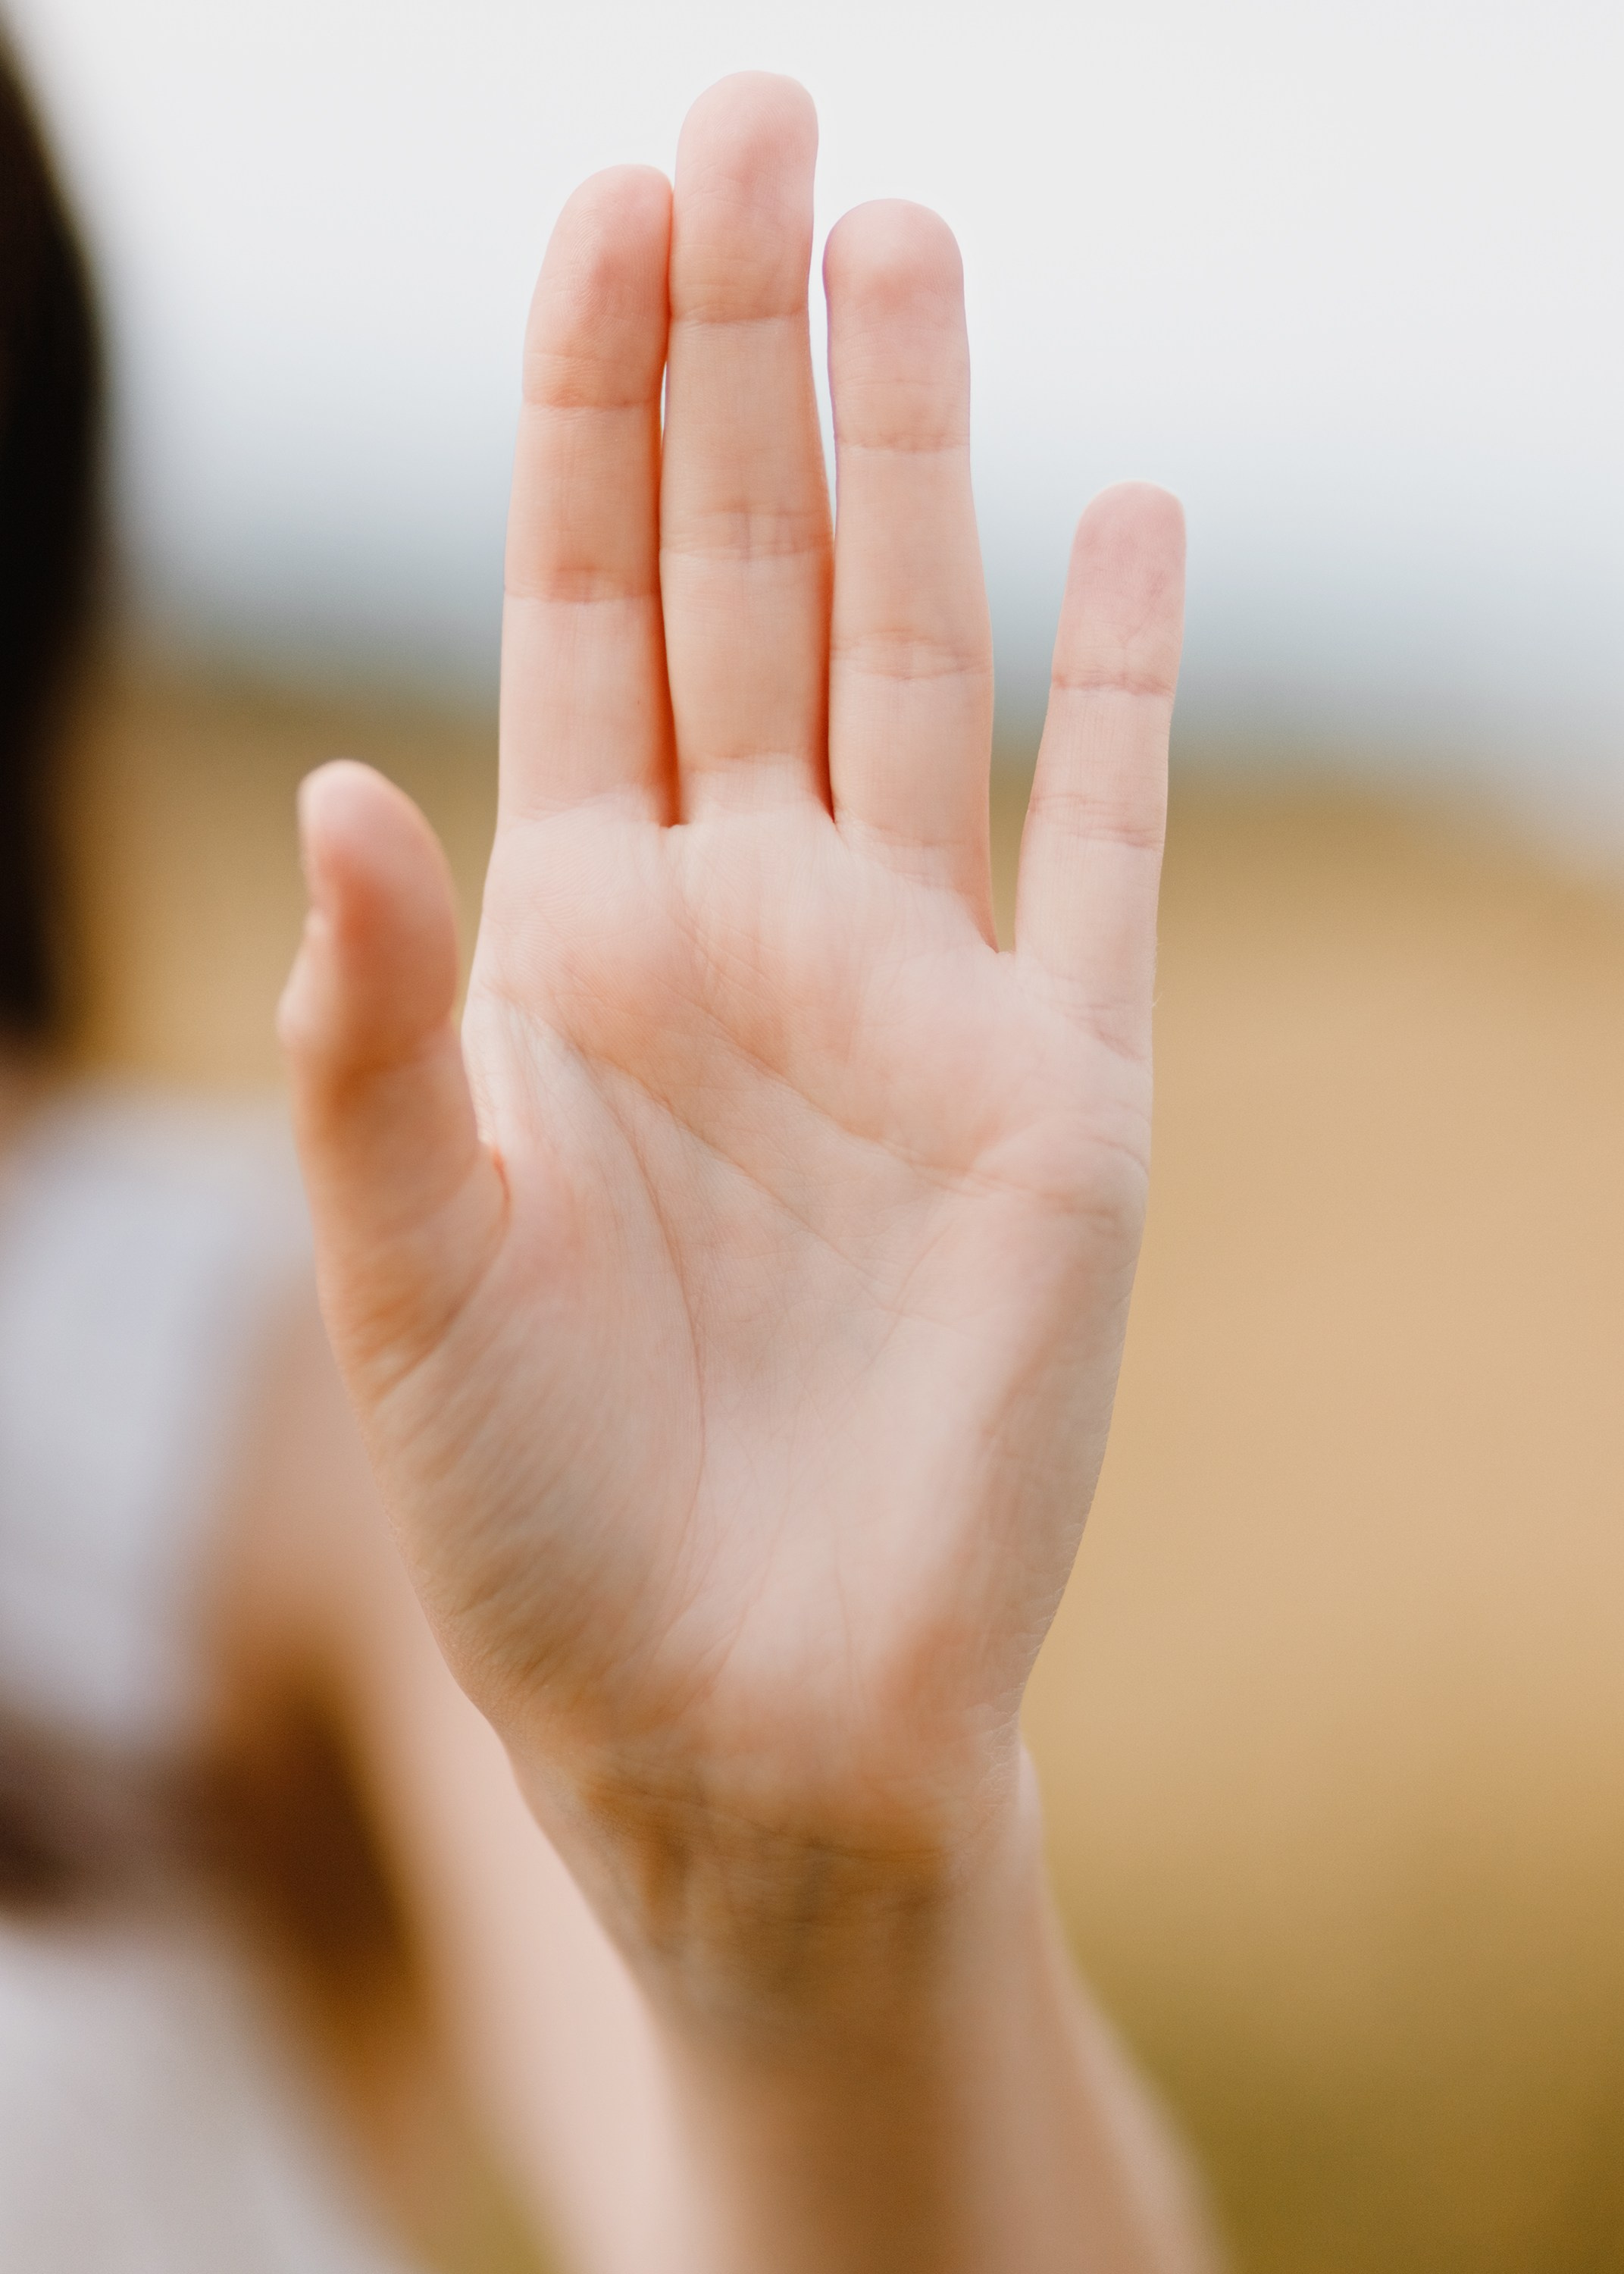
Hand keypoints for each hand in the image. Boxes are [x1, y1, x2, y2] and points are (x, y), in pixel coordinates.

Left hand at [281, 73, 1183, 2017]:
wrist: (749, 1717)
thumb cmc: (543, 1525)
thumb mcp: (411, 1271)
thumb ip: (374, 1035)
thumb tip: (341, 794)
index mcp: (571, 941)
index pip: (577, 607)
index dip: (584, 409)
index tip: (605, 203)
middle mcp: (742, 928)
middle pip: (744, 579)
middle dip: (741, 358)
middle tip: (757, 118)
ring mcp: (910, 993)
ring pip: (916, 661)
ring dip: (919, 453)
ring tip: (906, 239)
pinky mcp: (1059, 1092)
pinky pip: (1100, 843)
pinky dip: (1126, 686)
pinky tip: (1134, 519)